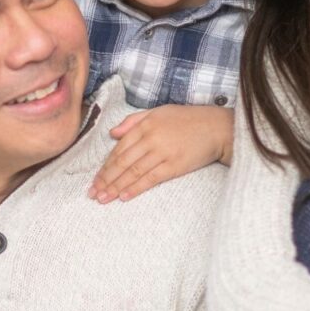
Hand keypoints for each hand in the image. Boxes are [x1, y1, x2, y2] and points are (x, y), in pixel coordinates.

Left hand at [89, 104, 232, 203]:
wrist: (216, 127)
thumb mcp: (158, 112)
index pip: (119, 149)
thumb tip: (112, 134)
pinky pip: (150, 179)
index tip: (95, 179)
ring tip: (103, 198)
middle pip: (122, 162)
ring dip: (116, 187)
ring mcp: (162, 152)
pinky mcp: (174, 165)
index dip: (106, 166)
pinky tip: (124, 196)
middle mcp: (150, 139)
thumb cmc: (188, 119)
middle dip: (106, 180)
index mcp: (145, 125)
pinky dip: (135, 188)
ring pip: (133, 172)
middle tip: (93, 194)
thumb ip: (133, 121)